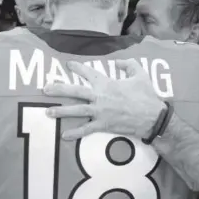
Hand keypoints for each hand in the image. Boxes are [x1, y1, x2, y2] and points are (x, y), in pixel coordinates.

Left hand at [43, 59, 164, 140]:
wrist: (152, 117)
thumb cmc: (146, 96)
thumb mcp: (140, 74)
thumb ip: (128, 65)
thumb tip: (118, 63)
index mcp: (107, 83)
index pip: (89, 73)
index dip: (77, 67)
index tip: (68, 65)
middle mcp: (99, 97)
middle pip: (75, 91)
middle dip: (59, 89)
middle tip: (45, 88)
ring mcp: (100, 112)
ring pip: (76, 110)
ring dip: (61, 111)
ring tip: (47, 112)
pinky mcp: (103, 125)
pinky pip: (86, 130)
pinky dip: (75, 133)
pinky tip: (64, 135)